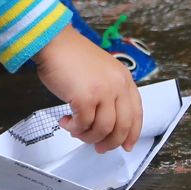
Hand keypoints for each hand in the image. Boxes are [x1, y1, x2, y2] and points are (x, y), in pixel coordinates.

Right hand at [33, 24, 142, 152]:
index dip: (132, 133)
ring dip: (88, 136)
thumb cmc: (71, 56)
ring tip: (75, 130)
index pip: (136, 113)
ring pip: (102, 130)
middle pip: (122, 126)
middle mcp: (117, 85)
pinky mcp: (84, 98)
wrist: (53, 41)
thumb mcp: (101, 71)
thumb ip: (109, 93)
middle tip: (98, 147)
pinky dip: (73, 129)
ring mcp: (102, 92)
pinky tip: (65, 122)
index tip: (127, 145)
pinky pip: (83, 125)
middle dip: (110, 142)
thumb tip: (107, 123)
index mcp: (124, 79)